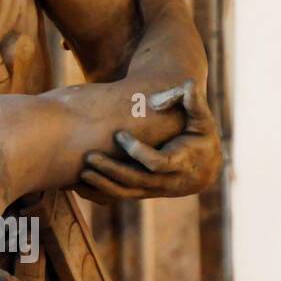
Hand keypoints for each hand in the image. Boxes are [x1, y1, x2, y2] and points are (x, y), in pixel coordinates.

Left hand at [77, 79, 221, 201]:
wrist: (203, 167)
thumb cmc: (200, 136)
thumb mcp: (201, 119)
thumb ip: (194, 103)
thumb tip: (189, 83)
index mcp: (182, 163)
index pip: (158, 163)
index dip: (138, 151)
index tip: (118, 134)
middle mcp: (167, 182)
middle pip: (137, 180)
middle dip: (113, 170)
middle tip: (90, 157)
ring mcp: (153, 189)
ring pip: (126, 193)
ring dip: (102, 184)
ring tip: (81, 172)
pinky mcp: (141, 192)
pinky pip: (119, 196)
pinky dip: (99, 193)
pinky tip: (77, 186)